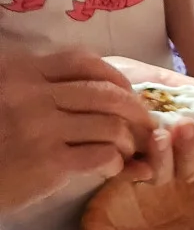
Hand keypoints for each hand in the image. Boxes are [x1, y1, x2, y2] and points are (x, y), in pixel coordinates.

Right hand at [0, 49, 152, 211]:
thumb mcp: (7, 96)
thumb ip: (42, 86)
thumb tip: (98, 89)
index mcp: (22, 72)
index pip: (84, 61)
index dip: (116, 77)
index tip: (127, 92)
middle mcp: (32, 95)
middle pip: (106, 94)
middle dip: (136, 110)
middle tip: (144, 126)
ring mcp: (42, 128)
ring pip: (111, 126)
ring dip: (129, 141)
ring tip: (127, 152)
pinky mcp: (49, 162)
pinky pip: (103, 155)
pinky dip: (115, 163)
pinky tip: (109, 168)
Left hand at [108, 58, 193, 211]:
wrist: (86, 77)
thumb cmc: (129, 79)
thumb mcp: (166, 81)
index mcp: (188, 134)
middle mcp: (171, 153)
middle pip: (193, 170)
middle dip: (193, 151)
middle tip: (186, 126)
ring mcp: (144, 161)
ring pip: (165, 177)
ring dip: (167, 159)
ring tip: (159, 134)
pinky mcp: (116, 166)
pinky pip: (132, 176)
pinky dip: (137, 167)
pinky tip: (134, 149)